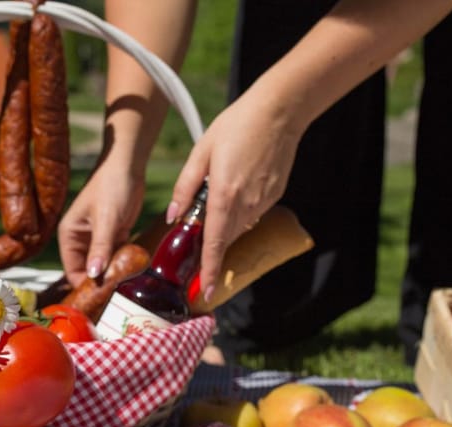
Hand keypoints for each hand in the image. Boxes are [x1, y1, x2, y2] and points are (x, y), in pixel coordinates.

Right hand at [57, 153, 144, 287]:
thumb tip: (94, 275)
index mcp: (69, 235)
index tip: (100, 300)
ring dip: (114, 274)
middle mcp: (80, 239)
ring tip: (126, 285)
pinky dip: (124, 264)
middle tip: (116, 296)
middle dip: (100, 282)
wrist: (128, 165)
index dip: (84, 285)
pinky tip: (133, 271)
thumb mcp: (106, 219)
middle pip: (88, 271)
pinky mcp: (114, 235)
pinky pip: (117, 257)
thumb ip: (100, 248)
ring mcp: (98, 238)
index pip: (73, 270)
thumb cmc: (111, 187)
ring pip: (104, 266)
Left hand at [168, 81, 303, 302]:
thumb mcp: (201, 152)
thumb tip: (172, 216)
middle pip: (225, 237)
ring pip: (239, 226)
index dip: (210, 269)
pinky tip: (237, 186)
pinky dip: (240, 210)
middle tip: (198, 232)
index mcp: (225, 195)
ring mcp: (263, 201)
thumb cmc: (236, 126)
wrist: (279, 111)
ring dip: (226, 224)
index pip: (215, 243)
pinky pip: (252, 213)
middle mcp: (247, 204)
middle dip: (212, 242)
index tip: (207, 290)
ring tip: (219, 195)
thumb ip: (185, 187)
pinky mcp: (275, 195)